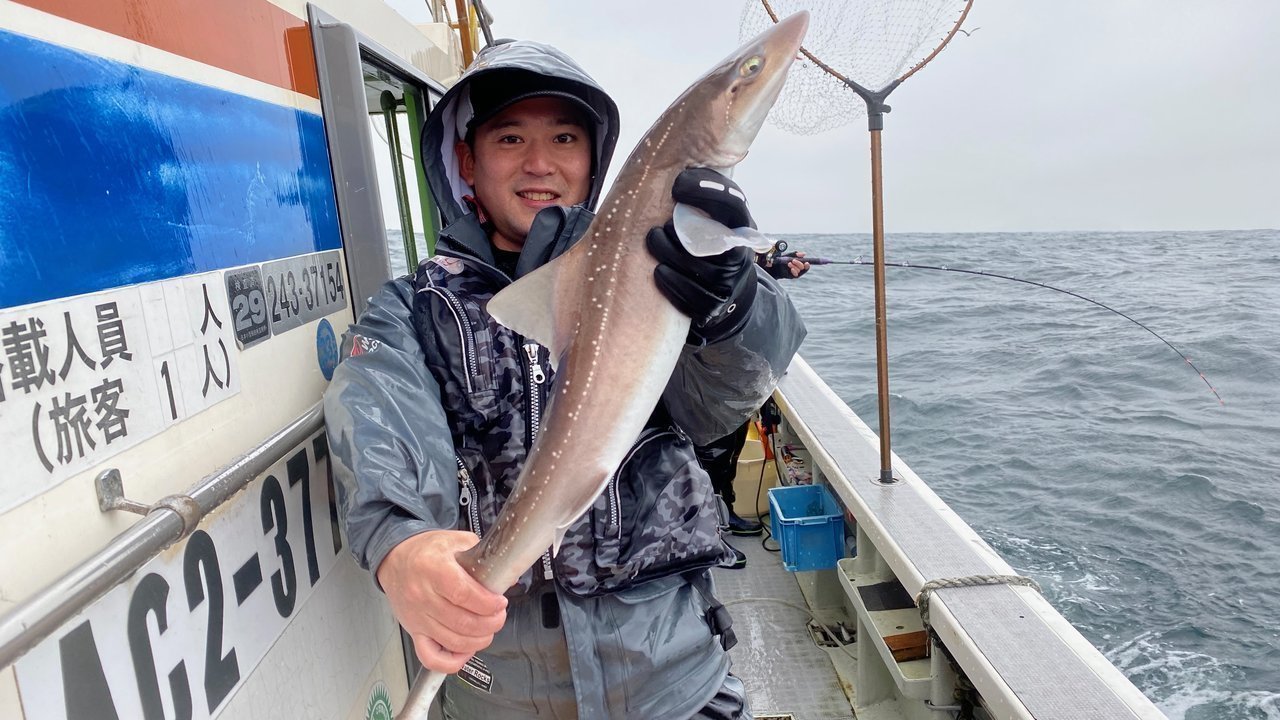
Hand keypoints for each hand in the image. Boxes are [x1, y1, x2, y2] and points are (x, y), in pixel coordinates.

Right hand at [376, 530, 507, 672]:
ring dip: (478, 640)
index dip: (487, 604)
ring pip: (453, 642)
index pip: (463, 594)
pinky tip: (466, 649)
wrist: (395, 559)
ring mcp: (417, 617)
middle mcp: (422, 595)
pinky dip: (452, 661)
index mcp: (433, 568)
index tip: (500, 602)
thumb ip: (482, 557)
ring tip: (488, 629)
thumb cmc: (426, 550)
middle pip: (462, 622)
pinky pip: (431, 658)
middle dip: (490, 623)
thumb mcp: (456, 541)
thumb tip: (506, 577)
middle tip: (498, 615)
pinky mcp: (414, 632)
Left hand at [647, 168, 758, 343]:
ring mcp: (728, 285)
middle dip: (681, 228)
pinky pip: (690, 297)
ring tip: (652, 240)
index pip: (732, 204)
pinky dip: (670, 283)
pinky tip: (658, 271)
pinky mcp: (713, 308)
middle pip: (711, 239)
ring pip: (697, 269)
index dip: (707, 191)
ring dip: (668, 253)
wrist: (729, 295)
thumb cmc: (712, 246)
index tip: (679, 184)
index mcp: (742, 228)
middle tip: (659, 223)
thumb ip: (702, 201)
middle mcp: (739, 257)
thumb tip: (670, 157)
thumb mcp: (717, 222)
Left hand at [767, 251, 809, 278]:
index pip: (806, 265)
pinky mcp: (792, 276)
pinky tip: (791, 269)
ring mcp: (796, 273)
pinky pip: (796, 275)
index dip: (807, 264)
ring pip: (799, 270)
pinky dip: (794, 271)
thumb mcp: (789, 255)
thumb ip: (795, 254)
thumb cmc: (782, 260)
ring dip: (794, 266)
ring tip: (789, 263)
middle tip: (793, 260)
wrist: (774, 266)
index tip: (806, 262)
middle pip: (803, 267)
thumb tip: (804, 254)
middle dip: (799, 263)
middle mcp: (799, 269)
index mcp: (800, 263)